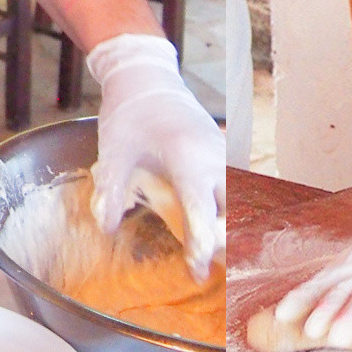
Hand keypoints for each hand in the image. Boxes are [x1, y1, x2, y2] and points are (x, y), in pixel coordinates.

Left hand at [87, 33, 225, 278]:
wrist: (147, 79)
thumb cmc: (130, 114)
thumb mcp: (113, 153)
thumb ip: (111, 192)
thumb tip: (107, 229)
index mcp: (188, 160)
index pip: (202, 213)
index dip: (201, 247)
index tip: (197, 272)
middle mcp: (214, 158)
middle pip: (236, 210)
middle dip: (231, 241)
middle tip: (221, 269)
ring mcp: (224, 153)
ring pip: (244, 197)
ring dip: (237, 225)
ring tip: (232, 256)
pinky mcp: (225, 152)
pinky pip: (242, 185)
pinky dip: (240, 208)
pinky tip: (233, 228)